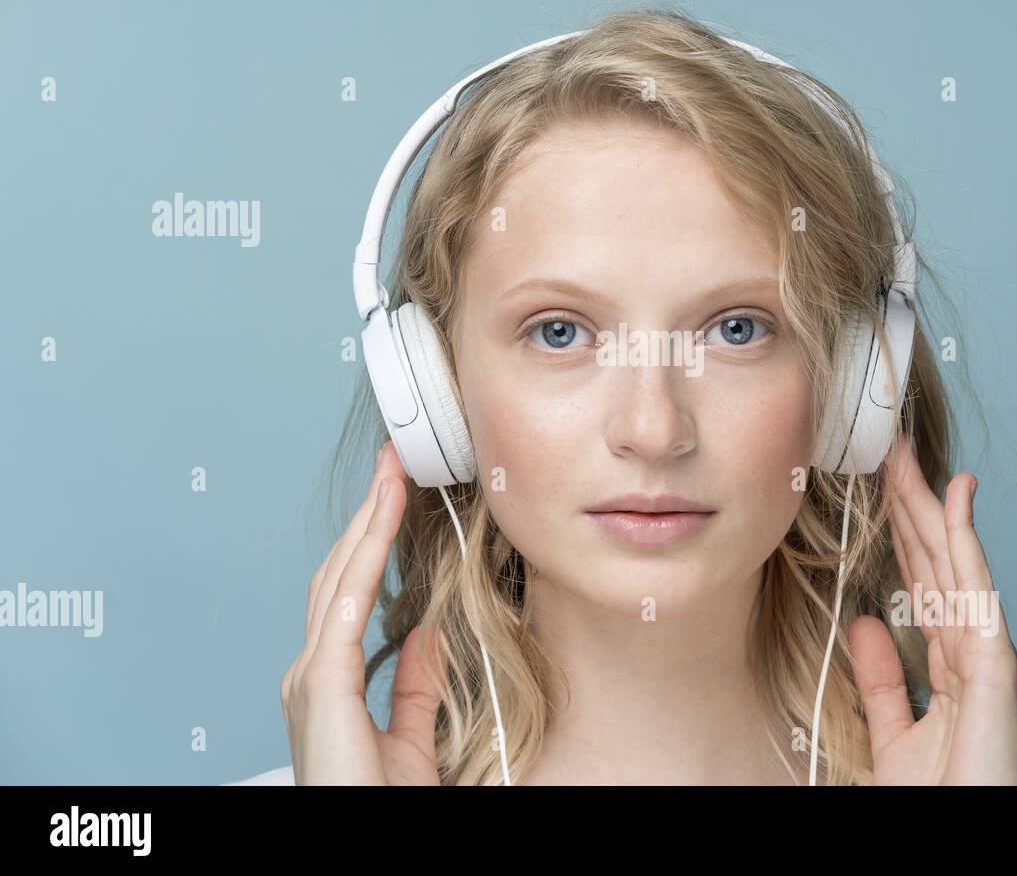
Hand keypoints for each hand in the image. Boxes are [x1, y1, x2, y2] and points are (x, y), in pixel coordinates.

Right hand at [281, 442, 447, 784]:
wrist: (357, 837)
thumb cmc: (375, 804)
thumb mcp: (408, 739)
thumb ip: (412, 687)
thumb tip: (425, 637)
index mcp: (327, 680)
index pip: (348, 591)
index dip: (370, 539)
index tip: (393, 493)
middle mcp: (310, 672)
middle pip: (338, 574)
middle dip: (367, 515)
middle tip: (393, 463)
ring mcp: (309, 678)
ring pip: (338, 579)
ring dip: (367, 522)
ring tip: (391, 475)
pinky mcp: (321, 688)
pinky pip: (343, 610)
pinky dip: (362, 560)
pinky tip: (380, 524)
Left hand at [847, 436, 1016, 784]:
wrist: (962, 830)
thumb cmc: (941, 798)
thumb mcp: (893, 733)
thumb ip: (883, 680)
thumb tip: (867, 624)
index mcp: (949, 665)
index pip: (922, 582)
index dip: (902, 533)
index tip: (882, 489)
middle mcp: (972, 650)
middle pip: (936, 562)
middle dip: (912, 505)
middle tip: (890, 451)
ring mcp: (987, 653)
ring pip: (954, 562)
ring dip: (931, 504)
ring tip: (909, 457)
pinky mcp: (996, 663)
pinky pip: (975, 588)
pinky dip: (966, 539)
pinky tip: (955, 496)